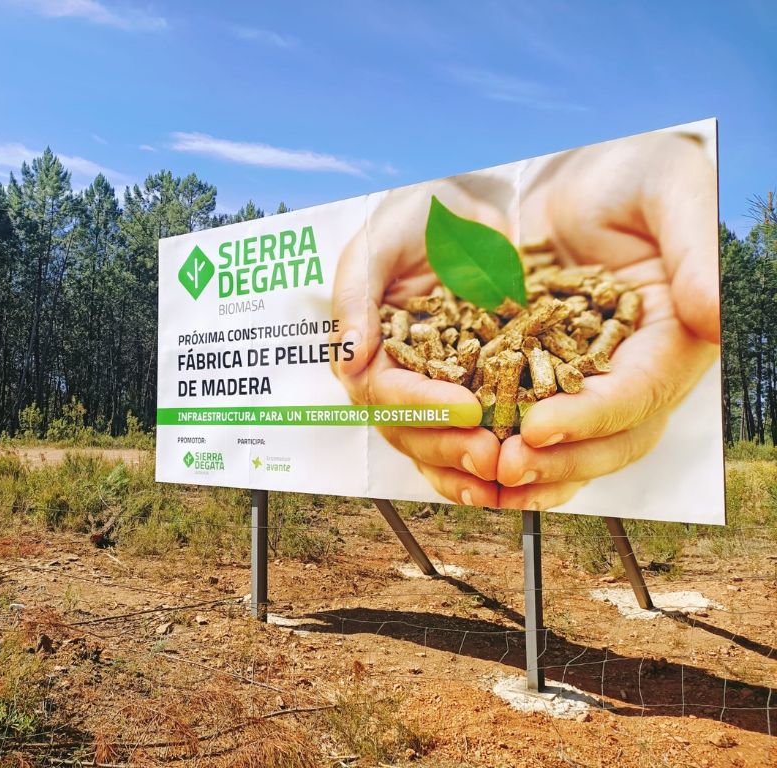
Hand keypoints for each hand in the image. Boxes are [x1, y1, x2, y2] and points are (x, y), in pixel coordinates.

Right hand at [330, 181, 508, 505]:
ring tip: (506, 474)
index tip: (464, 409)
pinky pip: (480, 434)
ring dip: (469, 468)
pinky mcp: (475, 390)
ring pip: (441, 445)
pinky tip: (521, 473)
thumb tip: (347, 359)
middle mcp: (397, 379)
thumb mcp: (379, 242)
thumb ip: (357, 295)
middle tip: (491, 456)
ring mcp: (435, 389)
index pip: (385, 392)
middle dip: (449, 447)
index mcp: (366, 350)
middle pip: (411, 432)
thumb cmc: (413, 218)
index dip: (421, 406)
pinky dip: (497, 456)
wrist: (467, 209)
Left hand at [497, 132, 720, 509]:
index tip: (539, 426)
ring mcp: (591, 377)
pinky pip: (530, 422)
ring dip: (531, 470)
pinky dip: (504, 446)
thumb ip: (695, 248)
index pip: (639, 393)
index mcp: (674, 336)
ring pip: (571, 445)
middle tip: (502, 467)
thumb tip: (716, 314)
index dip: (591, 417)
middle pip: (608, 438)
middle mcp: (635, 369)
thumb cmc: (636, 173)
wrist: (582, 176)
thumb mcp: (669, 190)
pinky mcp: (548, 373)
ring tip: (482, 481)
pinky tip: (465, 460)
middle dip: (558, 459)